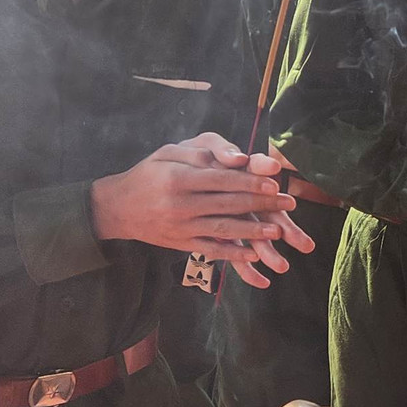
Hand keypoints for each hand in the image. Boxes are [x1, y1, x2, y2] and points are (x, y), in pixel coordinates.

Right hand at [90, 132, 314, 289]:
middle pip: (228, 205)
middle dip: (261, 204)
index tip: (274, 182)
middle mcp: (180, 205)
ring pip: (223, 230)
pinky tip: (253, 254)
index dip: (250, 181)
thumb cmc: (149, 173)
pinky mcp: (181, 244)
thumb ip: (203, 152)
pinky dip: (233, 254)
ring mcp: (180, 228)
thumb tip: (238, 158)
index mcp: (179, 179)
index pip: (222, 180)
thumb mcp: (169, 152)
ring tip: (278, 231)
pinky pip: (210, 250)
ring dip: (252, 232)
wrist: (117, 207)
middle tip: (288, 203)